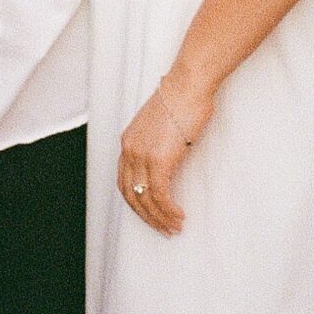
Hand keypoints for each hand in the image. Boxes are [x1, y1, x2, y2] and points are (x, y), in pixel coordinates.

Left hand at [116, 75, 213, 236]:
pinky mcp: (159, 159)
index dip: (136, 202)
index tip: (151, 213)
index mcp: (128, 141)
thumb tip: (170, 161)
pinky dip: (168, 209)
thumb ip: (159, 143)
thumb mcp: (163, 124)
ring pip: (145, 198)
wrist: (189, 85)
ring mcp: (142, 155)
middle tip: (163, 228)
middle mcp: (130, 150)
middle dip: (147, 216)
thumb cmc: (183, 98)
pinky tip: (178, 216)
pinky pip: (160, 194)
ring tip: (174, 227)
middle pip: (131, 194)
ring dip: (160, 217)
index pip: (124, 181)